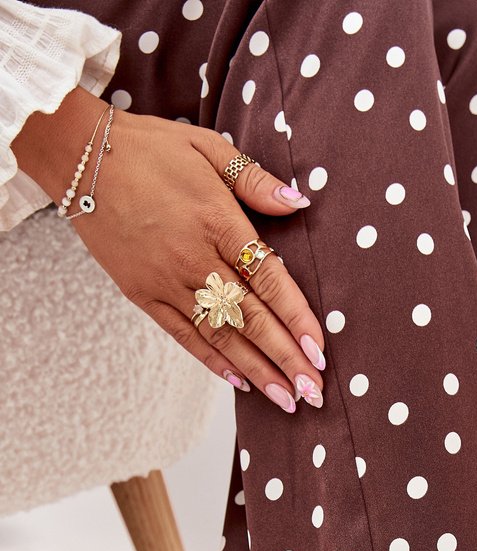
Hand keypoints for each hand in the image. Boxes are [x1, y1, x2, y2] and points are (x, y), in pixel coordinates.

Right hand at [13, 88, 324, 411]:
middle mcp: (193, 258)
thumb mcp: (207, 147)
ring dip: (257, 371)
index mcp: (217, 220)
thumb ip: (255, 180)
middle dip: (285, 359)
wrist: (79, 158)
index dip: (296, 316)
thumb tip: (298, 202)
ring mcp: (166, 281)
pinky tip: (241, 383)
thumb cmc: (149, 148)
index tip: (319, 349)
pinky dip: (213, 360)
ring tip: (287, 400)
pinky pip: (184, 335)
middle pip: (250, 317)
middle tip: (314, 391)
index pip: (268, 278)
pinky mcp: (142, 295)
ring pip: (220, 336)